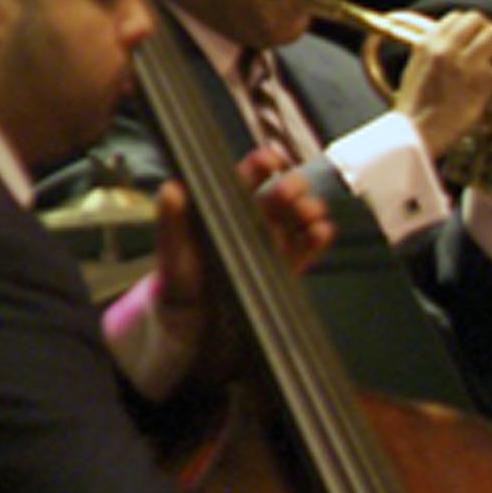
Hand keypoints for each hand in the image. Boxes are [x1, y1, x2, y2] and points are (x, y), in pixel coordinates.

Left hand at [150, 145, 329, 324]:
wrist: (193, 332)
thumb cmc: (178, 288)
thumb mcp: (171, 256)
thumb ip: (171, 225)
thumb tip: (171, 191)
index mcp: (222, 213)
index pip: (241, 182)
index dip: (258, 166)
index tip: (270, 159)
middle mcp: (249, 225)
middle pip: (277, 197)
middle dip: (290, 187)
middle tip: (290, 190)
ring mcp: (270, 247)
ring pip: (297, 219)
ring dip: (308, 210)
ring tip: (309, 212)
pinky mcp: (286, 270)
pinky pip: (307, 249)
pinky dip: (318, 239)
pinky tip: (320, 232)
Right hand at [390, 11, 491, 162]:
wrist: (417, 131)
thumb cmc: (415, 108)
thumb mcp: (416, 70)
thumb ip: (431, 55)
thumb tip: (442, 48)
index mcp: (428, 43)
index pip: (456, 18)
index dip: (473, 23)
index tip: (483, 31)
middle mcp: (446, 48)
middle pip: (477, 20)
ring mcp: (466, 64)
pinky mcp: (483, 83)